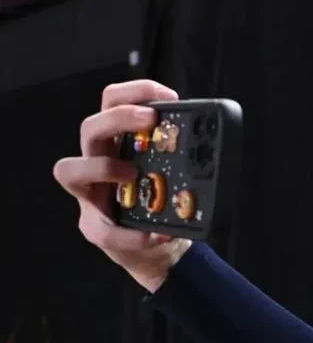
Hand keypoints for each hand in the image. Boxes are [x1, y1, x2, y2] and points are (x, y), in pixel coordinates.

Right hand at [52, 80, 193, 292]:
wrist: (159, 250)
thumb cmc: (163, 204)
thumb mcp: (176, 175)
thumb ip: (184, 158)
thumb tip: (212, 145)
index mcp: (118, 143)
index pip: (113, 102)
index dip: (136, 92)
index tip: (168, 96)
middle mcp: (98, 161)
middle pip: (91, 127)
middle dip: (119, 117)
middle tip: (150, 121)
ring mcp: (91, 194)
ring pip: (70, 170)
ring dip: (102, 168)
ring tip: (133, 175)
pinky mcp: (95, 227)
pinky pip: (104, 230)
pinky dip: (132, 235)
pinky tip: (156, 235)